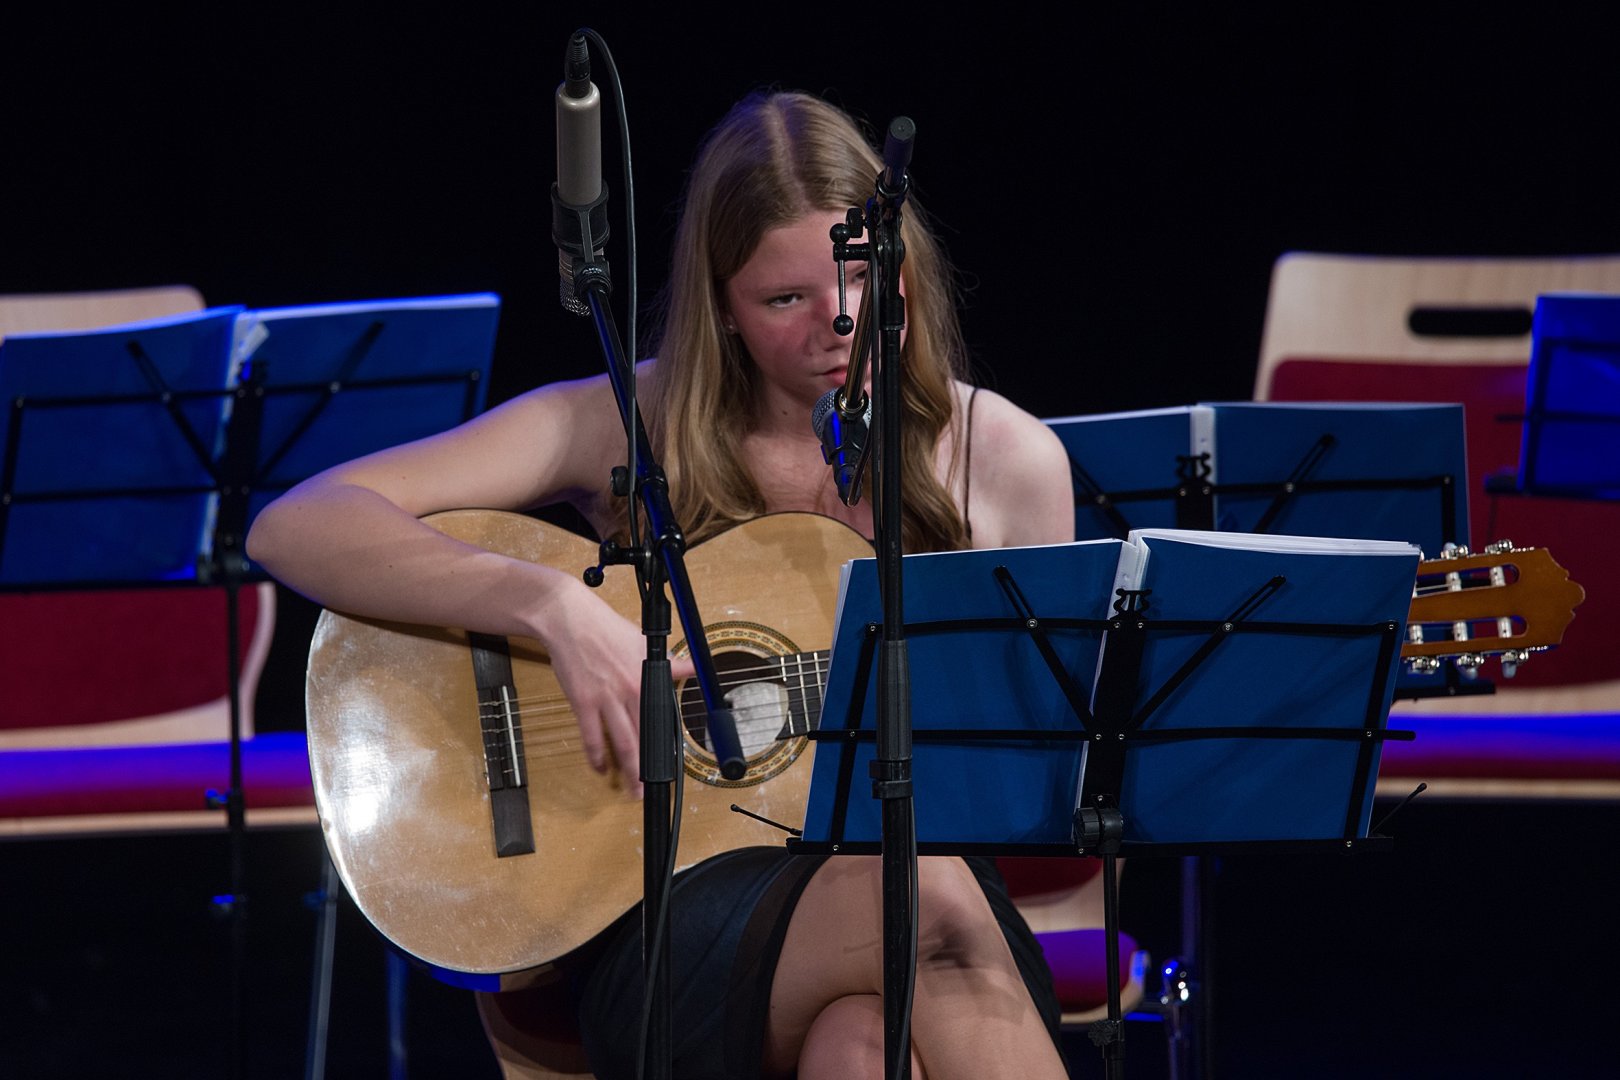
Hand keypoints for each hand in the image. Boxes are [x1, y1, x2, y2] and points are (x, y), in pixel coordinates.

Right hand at [541, 580, 696, 796]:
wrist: (570, 620)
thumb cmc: (605, 628)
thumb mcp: (643, 643)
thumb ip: (668, 662)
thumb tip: (691, 667)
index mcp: (646, 679)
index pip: (662, 720)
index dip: (667, 745)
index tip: (671, 764)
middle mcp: (629, 692)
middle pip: (644, 737)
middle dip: (649, 767)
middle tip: (652, 787)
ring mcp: (605, 698)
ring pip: (621, 742)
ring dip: (627, 769)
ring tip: (631, 789)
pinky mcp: (582, 701)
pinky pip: (591, 736)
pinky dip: (596, 756)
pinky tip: (600, 768)